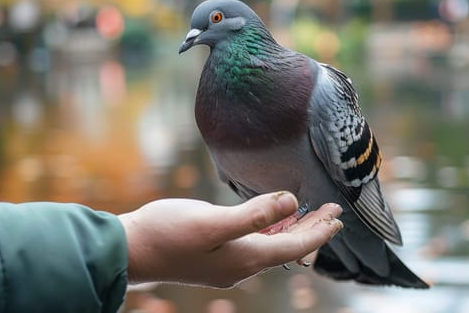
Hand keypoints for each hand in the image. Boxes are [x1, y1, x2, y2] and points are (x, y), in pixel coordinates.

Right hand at [118, 191, 342, 287]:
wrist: (130, 251)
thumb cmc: (167, 233)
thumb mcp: (211, 222)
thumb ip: (254, 214)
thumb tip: (290, 203)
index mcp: (245, 257)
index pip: (294, 246)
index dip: (319, 232)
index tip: (338, 217)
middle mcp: (241, 265)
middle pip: (287, 247)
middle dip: (312, 229)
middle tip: (334, 212)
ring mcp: (227, 263)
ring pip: (272, 245)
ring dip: (293, 229)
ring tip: (311, 215)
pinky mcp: (215, 255)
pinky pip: (255, 244)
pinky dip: (270, 231)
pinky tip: (271, 222)